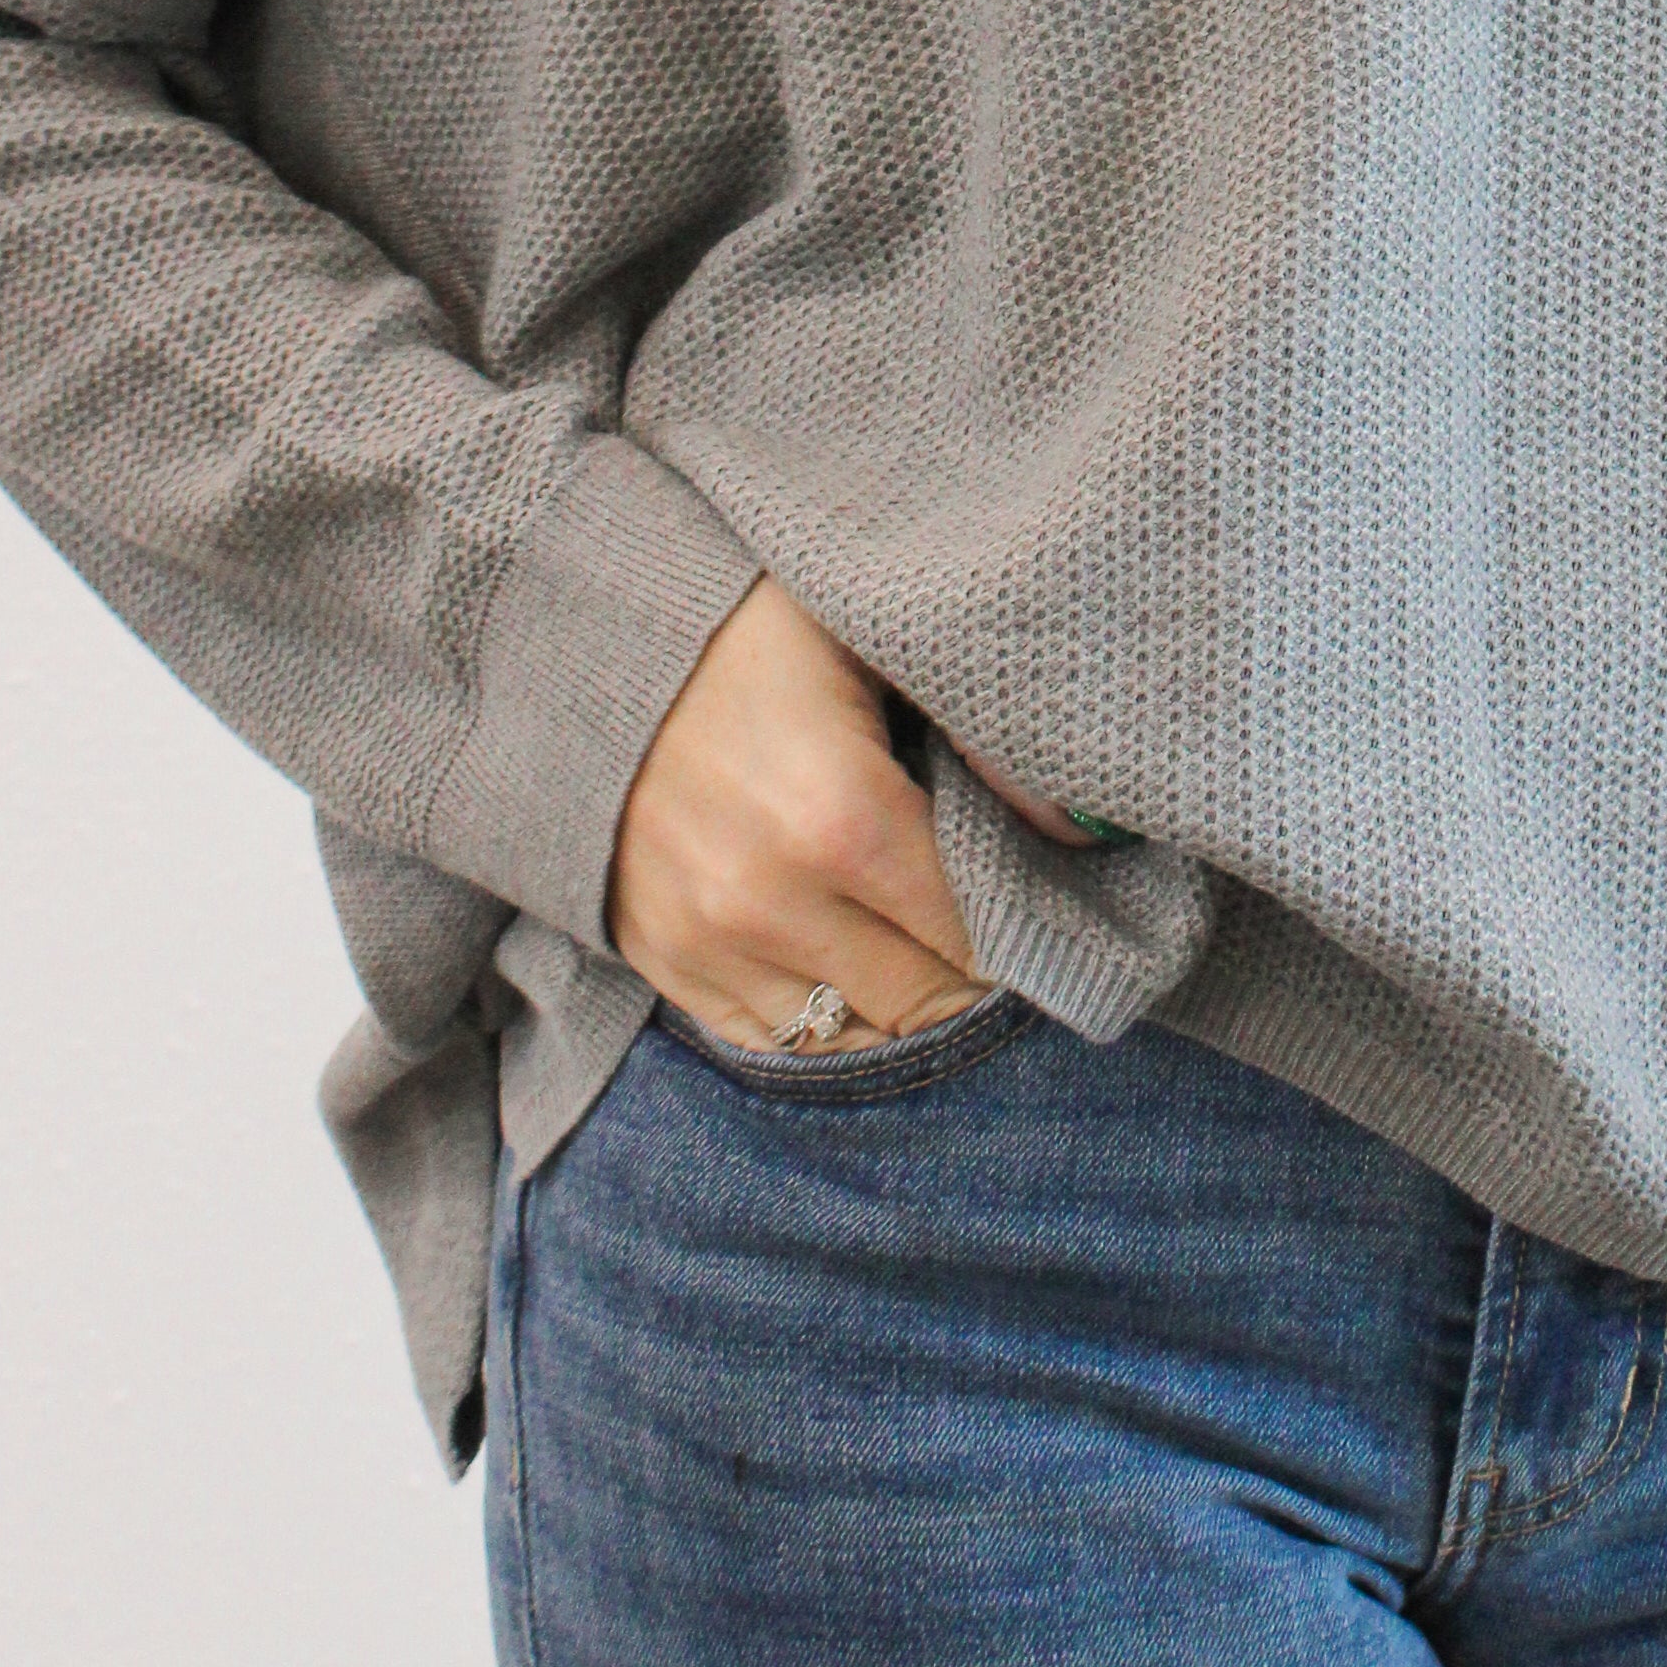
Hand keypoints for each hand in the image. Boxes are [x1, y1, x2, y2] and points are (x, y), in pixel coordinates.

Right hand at [602, 572, 996, 1049]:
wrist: (584, 642)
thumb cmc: (749, 628)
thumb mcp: (872, 640)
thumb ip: (979, 730)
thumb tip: (1081, 830)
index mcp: (846, 819)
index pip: (976, 939)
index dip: (1021, 932)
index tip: (1038, 909)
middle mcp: (772, 902)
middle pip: (920, 1001)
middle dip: (966, 975)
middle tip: (988, 931)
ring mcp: (709, 942)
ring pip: (847, 1033)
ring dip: (893, 1002)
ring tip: (914, 946)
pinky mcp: (661, 960)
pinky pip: (769, 1038)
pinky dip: (816, 1013)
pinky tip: (839, 960)